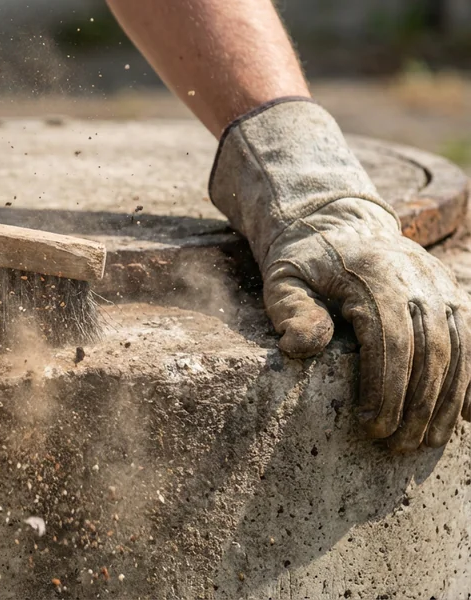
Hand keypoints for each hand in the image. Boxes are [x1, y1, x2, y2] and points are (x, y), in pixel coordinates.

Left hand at [210, 99, 469, 449]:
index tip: (371, 425)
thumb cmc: (305, 260)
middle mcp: (419, 279)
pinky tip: (467, 416)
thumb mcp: (283, 279)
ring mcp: (442, 287)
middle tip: (398, 447)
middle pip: (432, 349)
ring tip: (426, 442)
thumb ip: (291, 310)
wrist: (338, 223)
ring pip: (462, 349)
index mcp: (376, 275)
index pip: (391, 339)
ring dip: (447, 401)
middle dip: (417, 404)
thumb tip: (301, 347)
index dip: (385, 387)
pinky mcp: (454, 296)